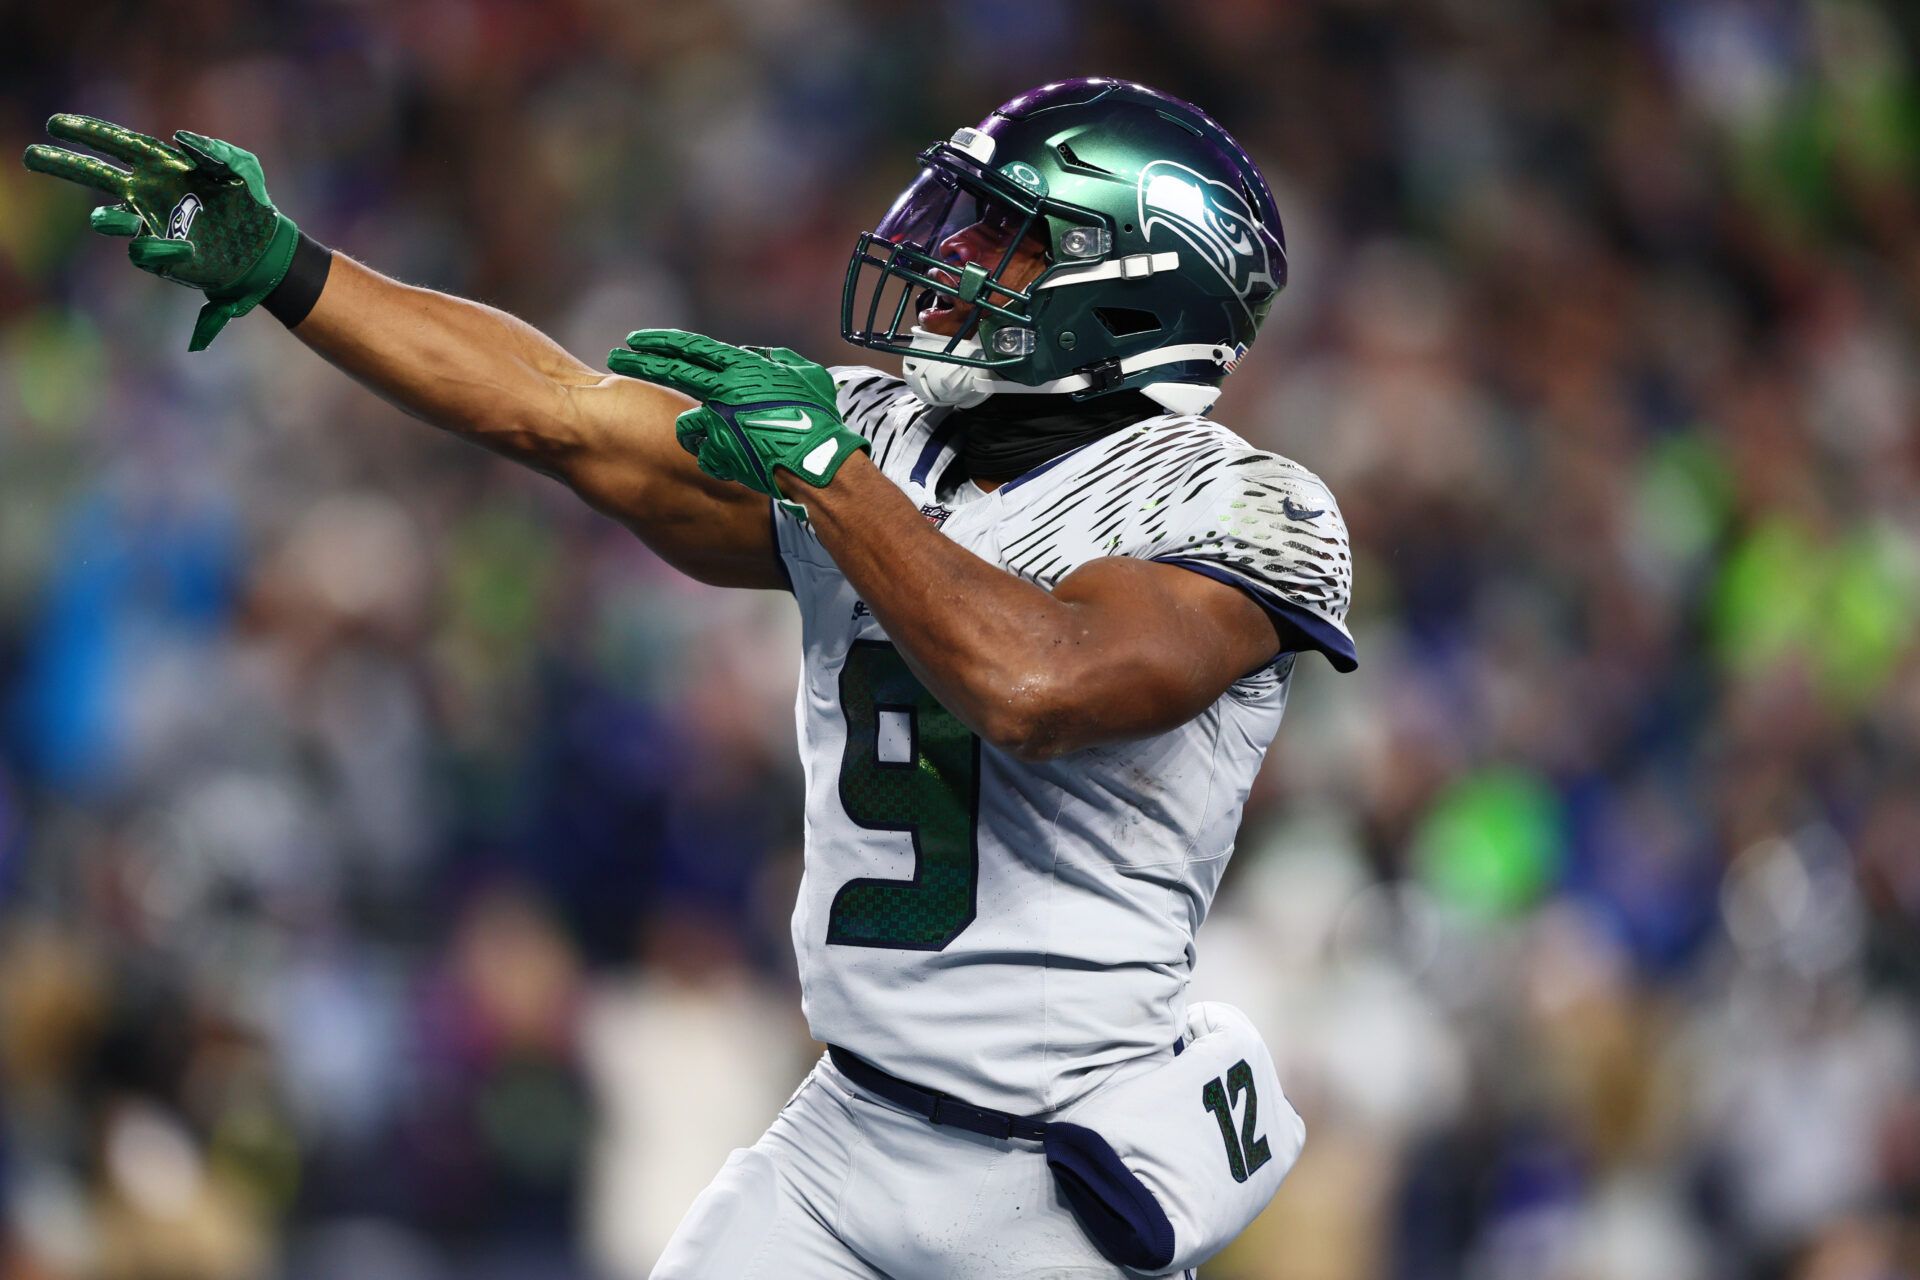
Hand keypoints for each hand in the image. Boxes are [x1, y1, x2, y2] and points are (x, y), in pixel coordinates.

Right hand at [24, 114, 299, 350]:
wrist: (265, 250)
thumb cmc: (252, 205)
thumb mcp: (243, 169)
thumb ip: (215, 150)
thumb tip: (179, 140)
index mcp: (163, 167)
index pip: (117, 144)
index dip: (87, 133)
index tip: (56, 124)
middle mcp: (149, 193)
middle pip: (95, 174)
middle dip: (63, 163)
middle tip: (31, 155)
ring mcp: (152, 224)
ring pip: (112, 219)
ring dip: (109, 219)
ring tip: (112, 218)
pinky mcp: (164, 255)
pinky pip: (146, 251)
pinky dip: (157, 248)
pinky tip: (183, 249)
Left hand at [609, 331, 868, 515]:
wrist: (817, 460)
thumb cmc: (818, 418)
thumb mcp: (802, 376)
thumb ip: (774, 362)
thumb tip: (757, 357)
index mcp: (742, 366)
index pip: (690, 347)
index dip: (661, 342)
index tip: (636, 340)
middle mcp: (723, 388)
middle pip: (670, 370)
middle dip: (640, 363)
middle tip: (614, 358)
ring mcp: (717, 420)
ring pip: (683, 417)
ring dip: (687, 421)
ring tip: (692, 423)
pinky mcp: (717, 449)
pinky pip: (702, 449)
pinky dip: (710, 452)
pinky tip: (725, 458)